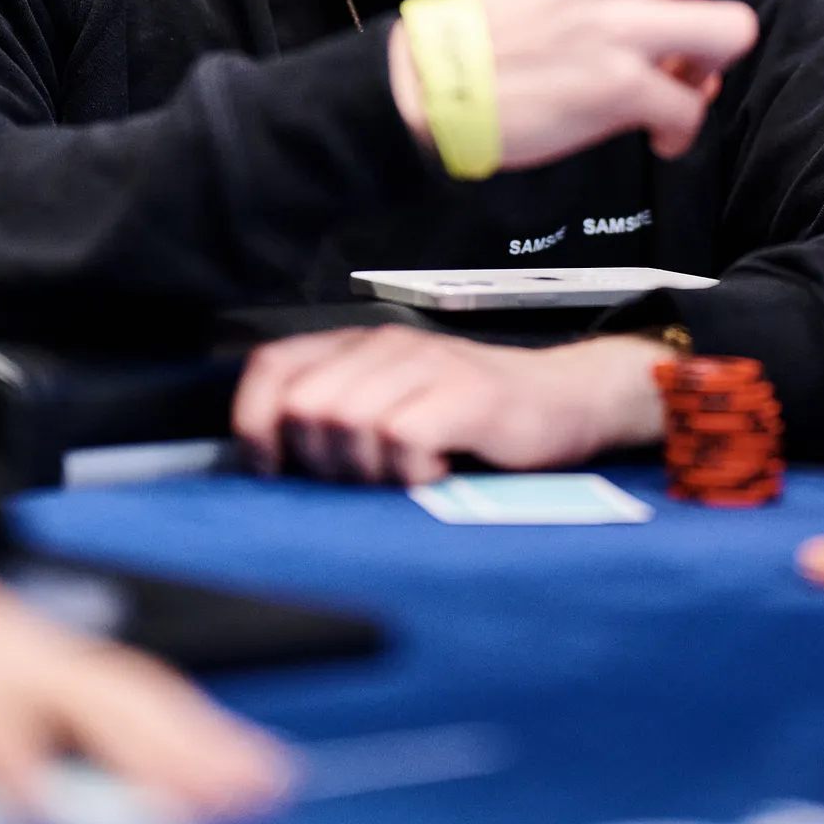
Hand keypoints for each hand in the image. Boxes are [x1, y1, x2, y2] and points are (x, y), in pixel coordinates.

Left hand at [0, 499, 293, 823]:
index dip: (7, 756)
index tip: (33, 811)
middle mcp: (18, 649)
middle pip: (101, 698)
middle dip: (158, 748)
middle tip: (214, 799)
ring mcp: (52, 651)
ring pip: (141, 692)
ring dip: (205, 739)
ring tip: (263, 785)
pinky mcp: (65, 660)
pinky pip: (142, 690)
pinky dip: (199, 727)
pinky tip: (241, 765)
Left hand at [232, 326, 670, 484]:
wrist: (567, 400)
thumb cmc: (475, 419)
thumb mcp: (395, 412)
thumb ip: (339, 423)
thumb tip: (272, 470)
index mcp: (361, 346)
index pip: (272, 367)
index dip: (256, 423)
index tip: (274, 469)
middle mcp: (388, 344)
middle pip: (304, 406)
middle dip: (322, 461)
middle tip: (366, 479)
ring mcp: (428, 364)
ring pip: (347, 421)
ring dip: (368, 469)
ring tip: (405, 474)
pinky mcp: (465, 393)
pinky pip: (402, 436)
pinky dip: (411, 470)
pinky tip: (436, 471)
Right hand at [389, 0, 823, 167]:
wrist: (435, 85)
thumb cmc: (510, 31)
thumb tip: (707, 21)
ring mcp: (622, 27)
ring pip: (730, 33)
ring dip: (712, 67)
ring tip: (673, 83)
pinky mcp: (618, 87)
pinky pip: (689, 108)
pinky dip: (678, 127)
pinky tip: (650, 129)